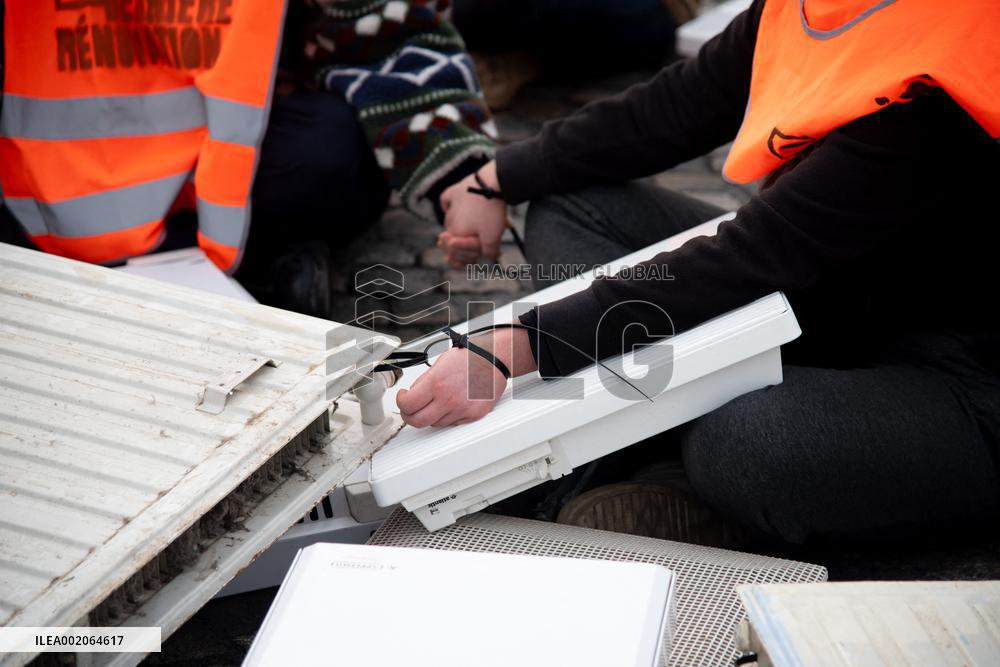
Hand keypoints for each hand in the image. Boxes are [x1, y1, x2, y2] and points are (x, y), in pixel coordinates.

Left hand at [396, 327, 536, 426]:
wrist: (493, 359)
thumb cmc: (469, 358)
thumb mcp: (439, 364)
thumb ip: (424, 382)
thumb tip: (413, 395)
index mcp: (436, 384)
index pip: (408, 405)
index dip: (401, 403)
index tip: (403, 398)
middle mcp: (448, 400)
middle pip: (417, 422)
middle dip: (410, 416)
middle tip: (411, 408)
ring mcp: (461, 410)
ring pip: (434, 424)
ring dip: (430, 416)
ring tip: (435, 402)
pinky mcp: (472, 416)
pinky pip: (452, 424)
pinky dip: (447, 417)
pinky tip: (450, 405)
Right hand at [439, 160, 507, 267]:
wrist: (492, 183)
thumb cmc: (491, 212)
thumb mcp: (493, 237)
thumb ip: (489, 252)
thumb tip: (489, 258)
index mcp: (456, 235)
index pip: (455, 254)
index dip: (467, 259)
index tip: (479, 257)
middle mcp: (449, 222)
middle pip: (456, 238)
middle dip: (469, 242)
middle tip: (483, 243)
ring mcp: (450, 206)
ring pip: (453, 221)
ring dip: (468, 225)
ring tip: (486, 223)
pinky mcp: (454, 191)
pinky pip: (446, 202)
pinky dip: (449, 206)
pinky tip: (453, 207)